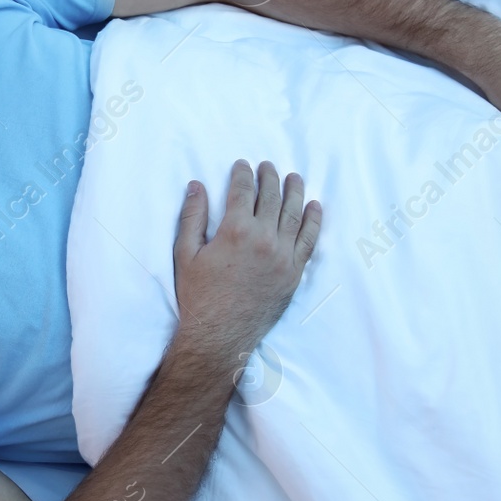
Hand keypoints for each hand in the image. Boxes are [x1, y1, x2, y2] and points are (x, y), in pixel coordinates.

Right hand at [173, 160, 321, 355]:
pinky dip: (314, 221)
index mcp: (235, 231)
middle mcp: (264, 239)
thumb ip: (191, 216)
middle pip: (272, 197)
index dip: (243, 174)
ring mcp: (283, 256)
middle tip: (268, 166)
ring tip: (294, 177)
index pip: (243, 191)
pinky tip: (315, 207)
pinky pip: (310, 241)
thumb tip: (196, 185)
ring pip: (294, 214)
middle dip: (270, 177)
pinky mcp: (294, 273)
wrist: (219, 334)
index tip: (242, 165)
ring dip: (295, 191)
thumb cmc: (198, 295)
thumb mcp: (185, 253)